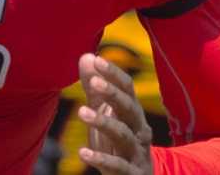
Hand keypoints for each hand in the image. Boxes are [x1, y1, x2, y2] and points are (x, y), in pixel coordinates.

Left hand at [76, 53, 153, 174]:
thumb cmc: (119, 142)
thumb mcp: (107, 114)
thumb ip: (96, 90)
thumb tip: (86, 56)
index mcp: (133, 112)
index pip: (127, 88)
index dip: (114, 74)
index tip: (97, 59)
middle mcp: (139, 129)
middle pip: (129, 108)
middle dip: (113, 94)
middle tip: (94, 82)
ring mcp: (137, 152)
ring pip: (123, 135)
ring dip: (103, 123)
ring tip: (81, 111)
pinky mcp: (132, 173)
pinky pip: (117, 166)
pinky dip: (101, 159)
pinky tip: (83, 152)